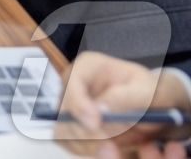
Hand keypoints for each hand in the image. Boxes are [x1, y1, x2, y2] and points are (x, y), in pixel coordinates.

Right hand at [56, 52, 190, 157]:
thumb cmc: (150, 92)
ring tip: (113, 149)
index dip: (79, 105)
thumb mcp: (147, 90)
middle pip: (63, 109)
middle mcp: (73, 85)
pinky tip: (107, 150)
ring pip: (63, 129)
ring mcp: (72, 106)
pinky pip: (70, 142)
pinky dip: (86, 150)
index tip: (95, 124)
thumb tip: (100, 108)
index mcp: (88, 66)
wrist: (153, 106)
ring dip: (85, 144)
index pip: (71, 82)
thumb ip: (126, 97)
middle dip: (84, 131)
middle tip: (111, 145)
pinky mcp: (75, 125)